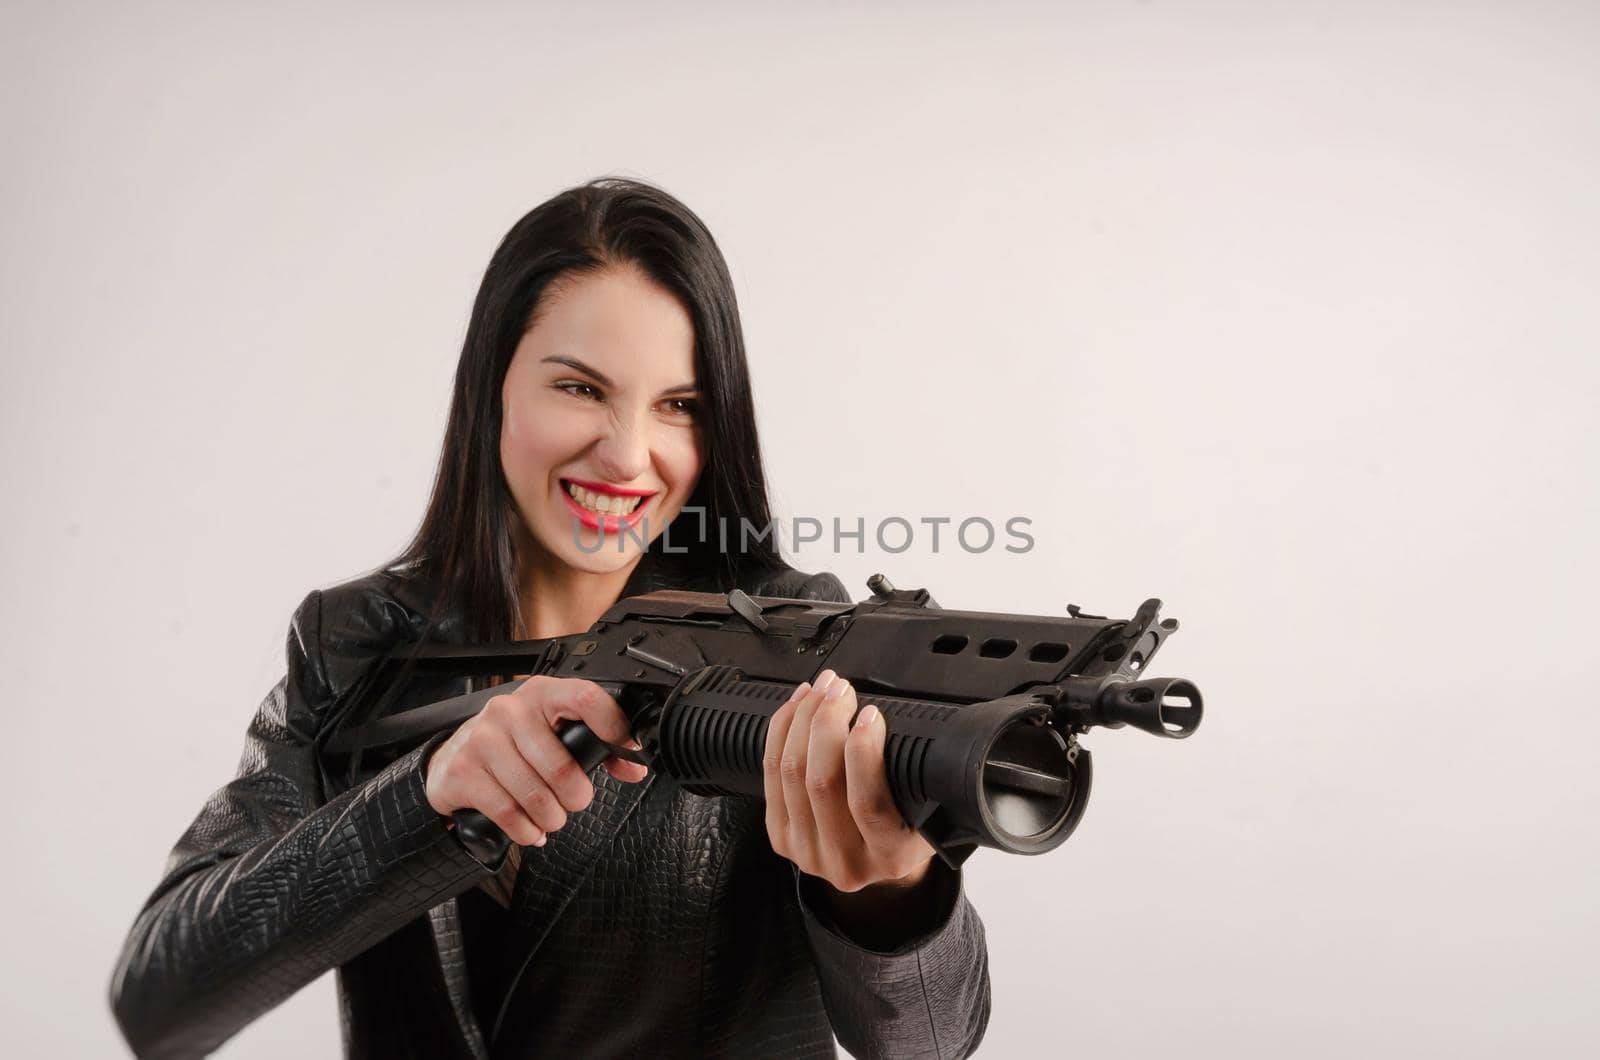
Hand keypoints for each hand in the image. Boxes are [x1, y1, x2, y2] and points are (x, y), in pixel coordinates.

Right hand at [423, 676, 648, 846]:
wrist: (452, 758)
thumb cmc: (513, 746)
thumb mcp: (552, 734)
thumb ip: (594, 745)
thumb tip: (633, 766)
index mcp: (541, 694)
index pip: (585, 698)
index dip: (612, 727)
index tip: (625, 750)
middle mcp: (509, 711)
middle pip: (561, 765)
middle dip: (576, 796)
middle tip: (574, 801)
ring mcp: (482, 739)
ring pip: (535, 794)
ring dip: (551, 817)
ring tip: (551, 818)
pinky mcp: (463, 772)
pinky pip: (508, 812)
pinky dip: (525, 830)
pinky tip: (529, 829)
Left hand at [763, 669, 936, 892]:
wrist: (878, 860)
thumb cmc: (909, 827)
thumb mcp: (929, 811)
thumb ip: (915, 777)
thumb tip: (891, 721)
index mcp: (888, 858)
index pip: (867, 803)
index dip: (863, 751)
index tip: (870, 714)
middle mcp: (844, 862)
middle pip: (821, 782)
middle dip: (827, 722)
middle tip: (841, 689)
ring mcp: (806, 851)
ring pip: (792, 773)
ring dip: (804, 719)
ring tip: (820, 689)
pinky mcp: (781, 835)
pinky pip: (771, 774)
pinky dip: (781, 732)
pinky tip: (797, 707)